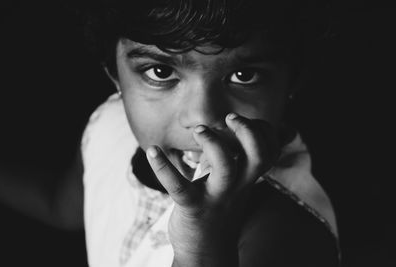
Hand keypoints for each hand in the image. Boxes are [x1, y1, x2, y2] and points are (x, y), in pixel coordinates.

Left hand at [146, 113, 278, 265]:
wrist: (207, 252)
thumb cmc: (220, 209)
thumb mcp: (236, 184)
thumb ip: (242, 160)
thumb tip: (255, 139)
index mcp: (246, 179)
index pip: (269, 152)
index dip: (263, 131)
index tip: (244, 121)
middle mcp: (237, 186)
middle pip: (258, 156)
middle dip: (248, 131)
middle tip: (230, 117)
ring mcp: (215, 196)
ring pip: (225, 167)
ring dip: (213, 142)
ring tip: (199, 130)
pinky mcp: (192, 207)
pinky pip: (178, 187)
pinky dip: (163, 167)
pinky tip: (152, 150)